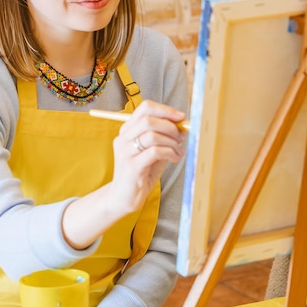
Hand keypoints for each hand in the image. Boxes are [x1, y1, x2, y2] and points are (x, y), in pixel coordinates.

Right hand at [107, 100, 185, 214]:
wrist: (123, 198)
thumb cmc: (141, 172)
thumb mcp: (153, 151)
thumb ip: (164, 138)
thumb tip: (183, 126)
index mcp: (127, 130)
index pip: (145, 108)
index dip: (165, 110)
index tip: (180, 117)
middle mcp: (123, 138)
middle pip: (148, 119)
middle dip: (170, 126)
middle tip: (181, 137)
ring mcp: (125, 152)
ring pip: (152, 135)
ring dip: (171, 141)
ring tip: (178, 151)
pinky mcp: (131, 166)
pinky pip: (155, 151)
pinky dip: (169, 152)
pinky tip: (174, 158)